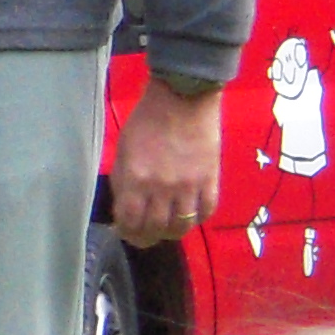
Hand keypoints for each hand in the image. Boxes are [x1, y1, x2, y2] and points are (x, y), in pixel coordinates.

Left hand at [109, 82, 223, 246]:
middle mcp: (160, 188)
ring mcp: (188, 186)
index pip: (129, 220)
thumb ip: (124, 180)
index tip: (126, 232)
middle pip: (155, 228)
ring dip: (171, 232)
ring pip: (181, 226)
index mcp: (134, 178)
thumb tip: (126, 207)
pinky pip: (206, 212)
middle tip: (145, 236)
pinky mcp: (210, 180)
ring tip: (167, 229)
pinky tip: (190, 214)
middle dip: (147, 237)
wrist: (182, 98)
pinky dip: (197, 218)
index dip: (127, 232)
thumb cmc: (147, 120)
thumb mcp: (124, 150)